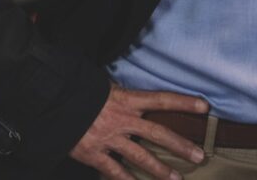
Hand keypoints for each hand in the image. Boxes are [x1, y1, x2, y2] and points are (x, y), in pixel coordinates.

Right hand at [69, 83, 208, 179]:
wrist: (52, 104)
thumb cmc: (80, 92)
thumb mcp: (104, 86)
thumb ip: (122, 94)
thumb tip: (133, 94)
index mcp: (127, 100)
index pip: (162, 99)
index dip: (184, 102)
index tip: (205, 107)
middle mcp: (123, 120)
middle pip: (158, 133)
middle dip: (180, 145)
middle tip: (199, 155)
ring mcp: (109, 139)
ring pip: (140, 156)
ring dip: (160, 169)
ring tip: (176, 179)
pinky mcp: (94, 154)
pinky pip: (114, 171)